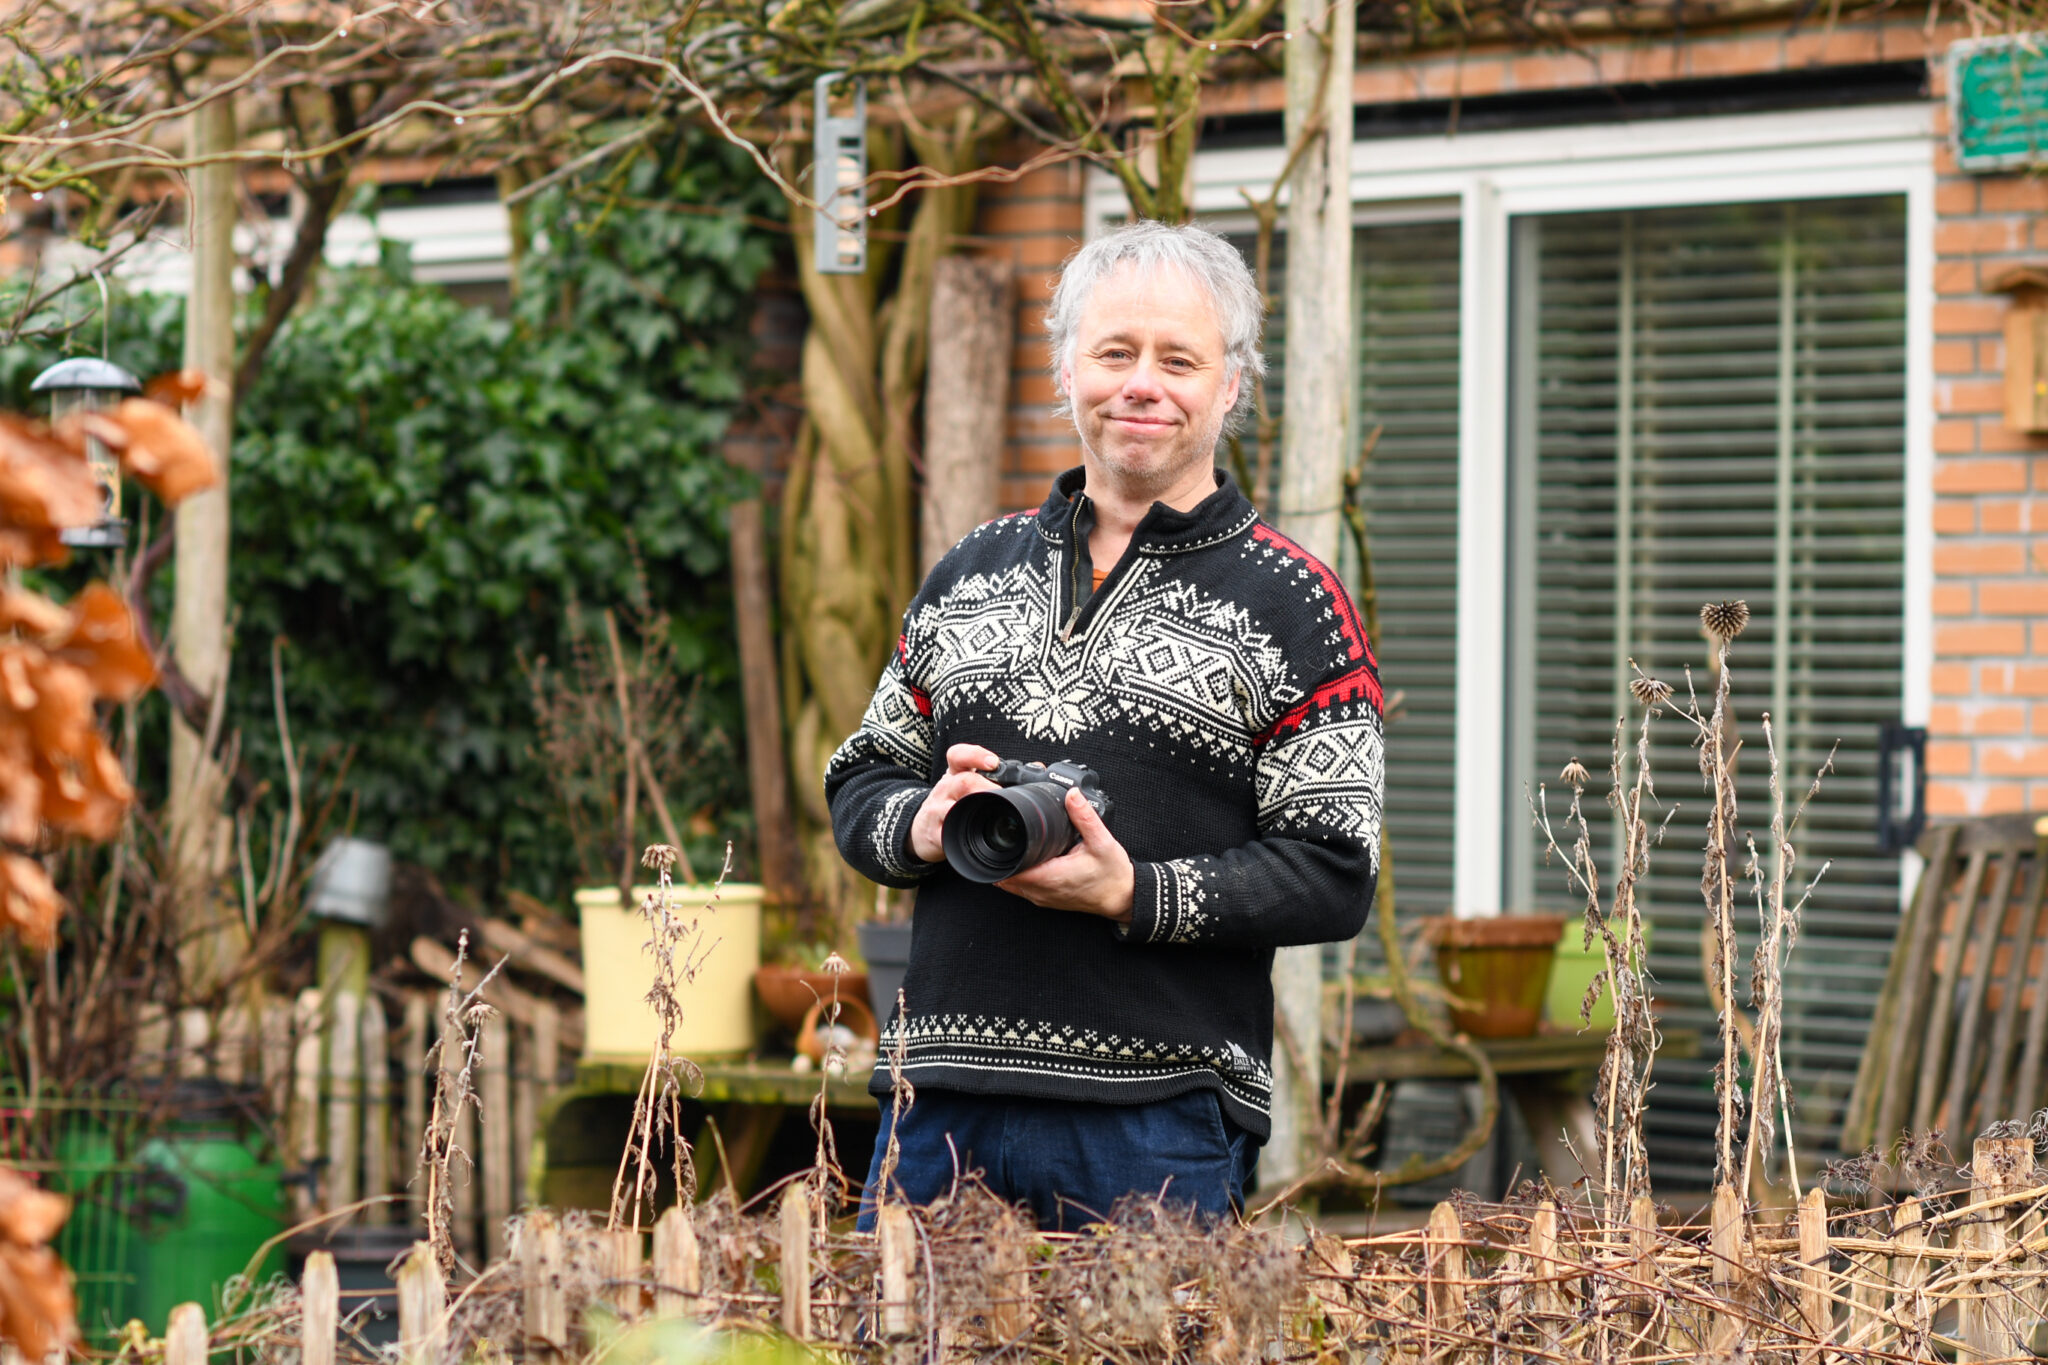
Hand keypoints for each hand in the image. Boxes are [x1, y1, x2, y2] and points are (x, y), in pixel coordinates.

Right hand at [908, 744, 1002, 863]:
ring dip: (972, 810)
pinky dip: (959, 836)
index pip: (958, 756)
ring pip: (951, 807)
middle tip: (1002, 794)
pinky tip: (971, 838)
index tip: (993, 761)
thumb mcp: (967, 784)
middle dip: (984, 787)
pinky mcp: (935, 834)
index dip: (975, 755)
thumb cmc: (952, 803)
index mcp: (955, 774)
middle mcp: (945, 789)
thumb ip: (997, 776)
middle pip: (961, 782)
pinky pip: (946, 835)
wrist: (920, 829)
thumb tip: (1037, 768)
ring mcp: (938, 811)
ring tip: (990, 815)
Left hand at [998, 787, 1134, 924]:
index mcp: (1051, 877)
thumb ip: (1084, 816)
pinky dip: (1019, 875)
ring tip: (1013, 848)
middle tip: (1004, 837)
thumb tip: (1072, 794)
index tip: (1001, 838)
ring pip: (1011, 884)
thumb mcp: (1101, 841)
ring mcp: (1043, 898)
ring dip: (1009, 867)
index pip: (1010, 870)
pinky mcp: (1047, 900)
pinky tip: (1026, 862)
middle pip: (1005, 876)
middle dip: (1002, 857)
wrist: (1123, 897)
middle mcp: (1042, 891)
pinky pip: (1023, 889)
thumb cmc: (1113, 874)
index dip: (1001, 854)